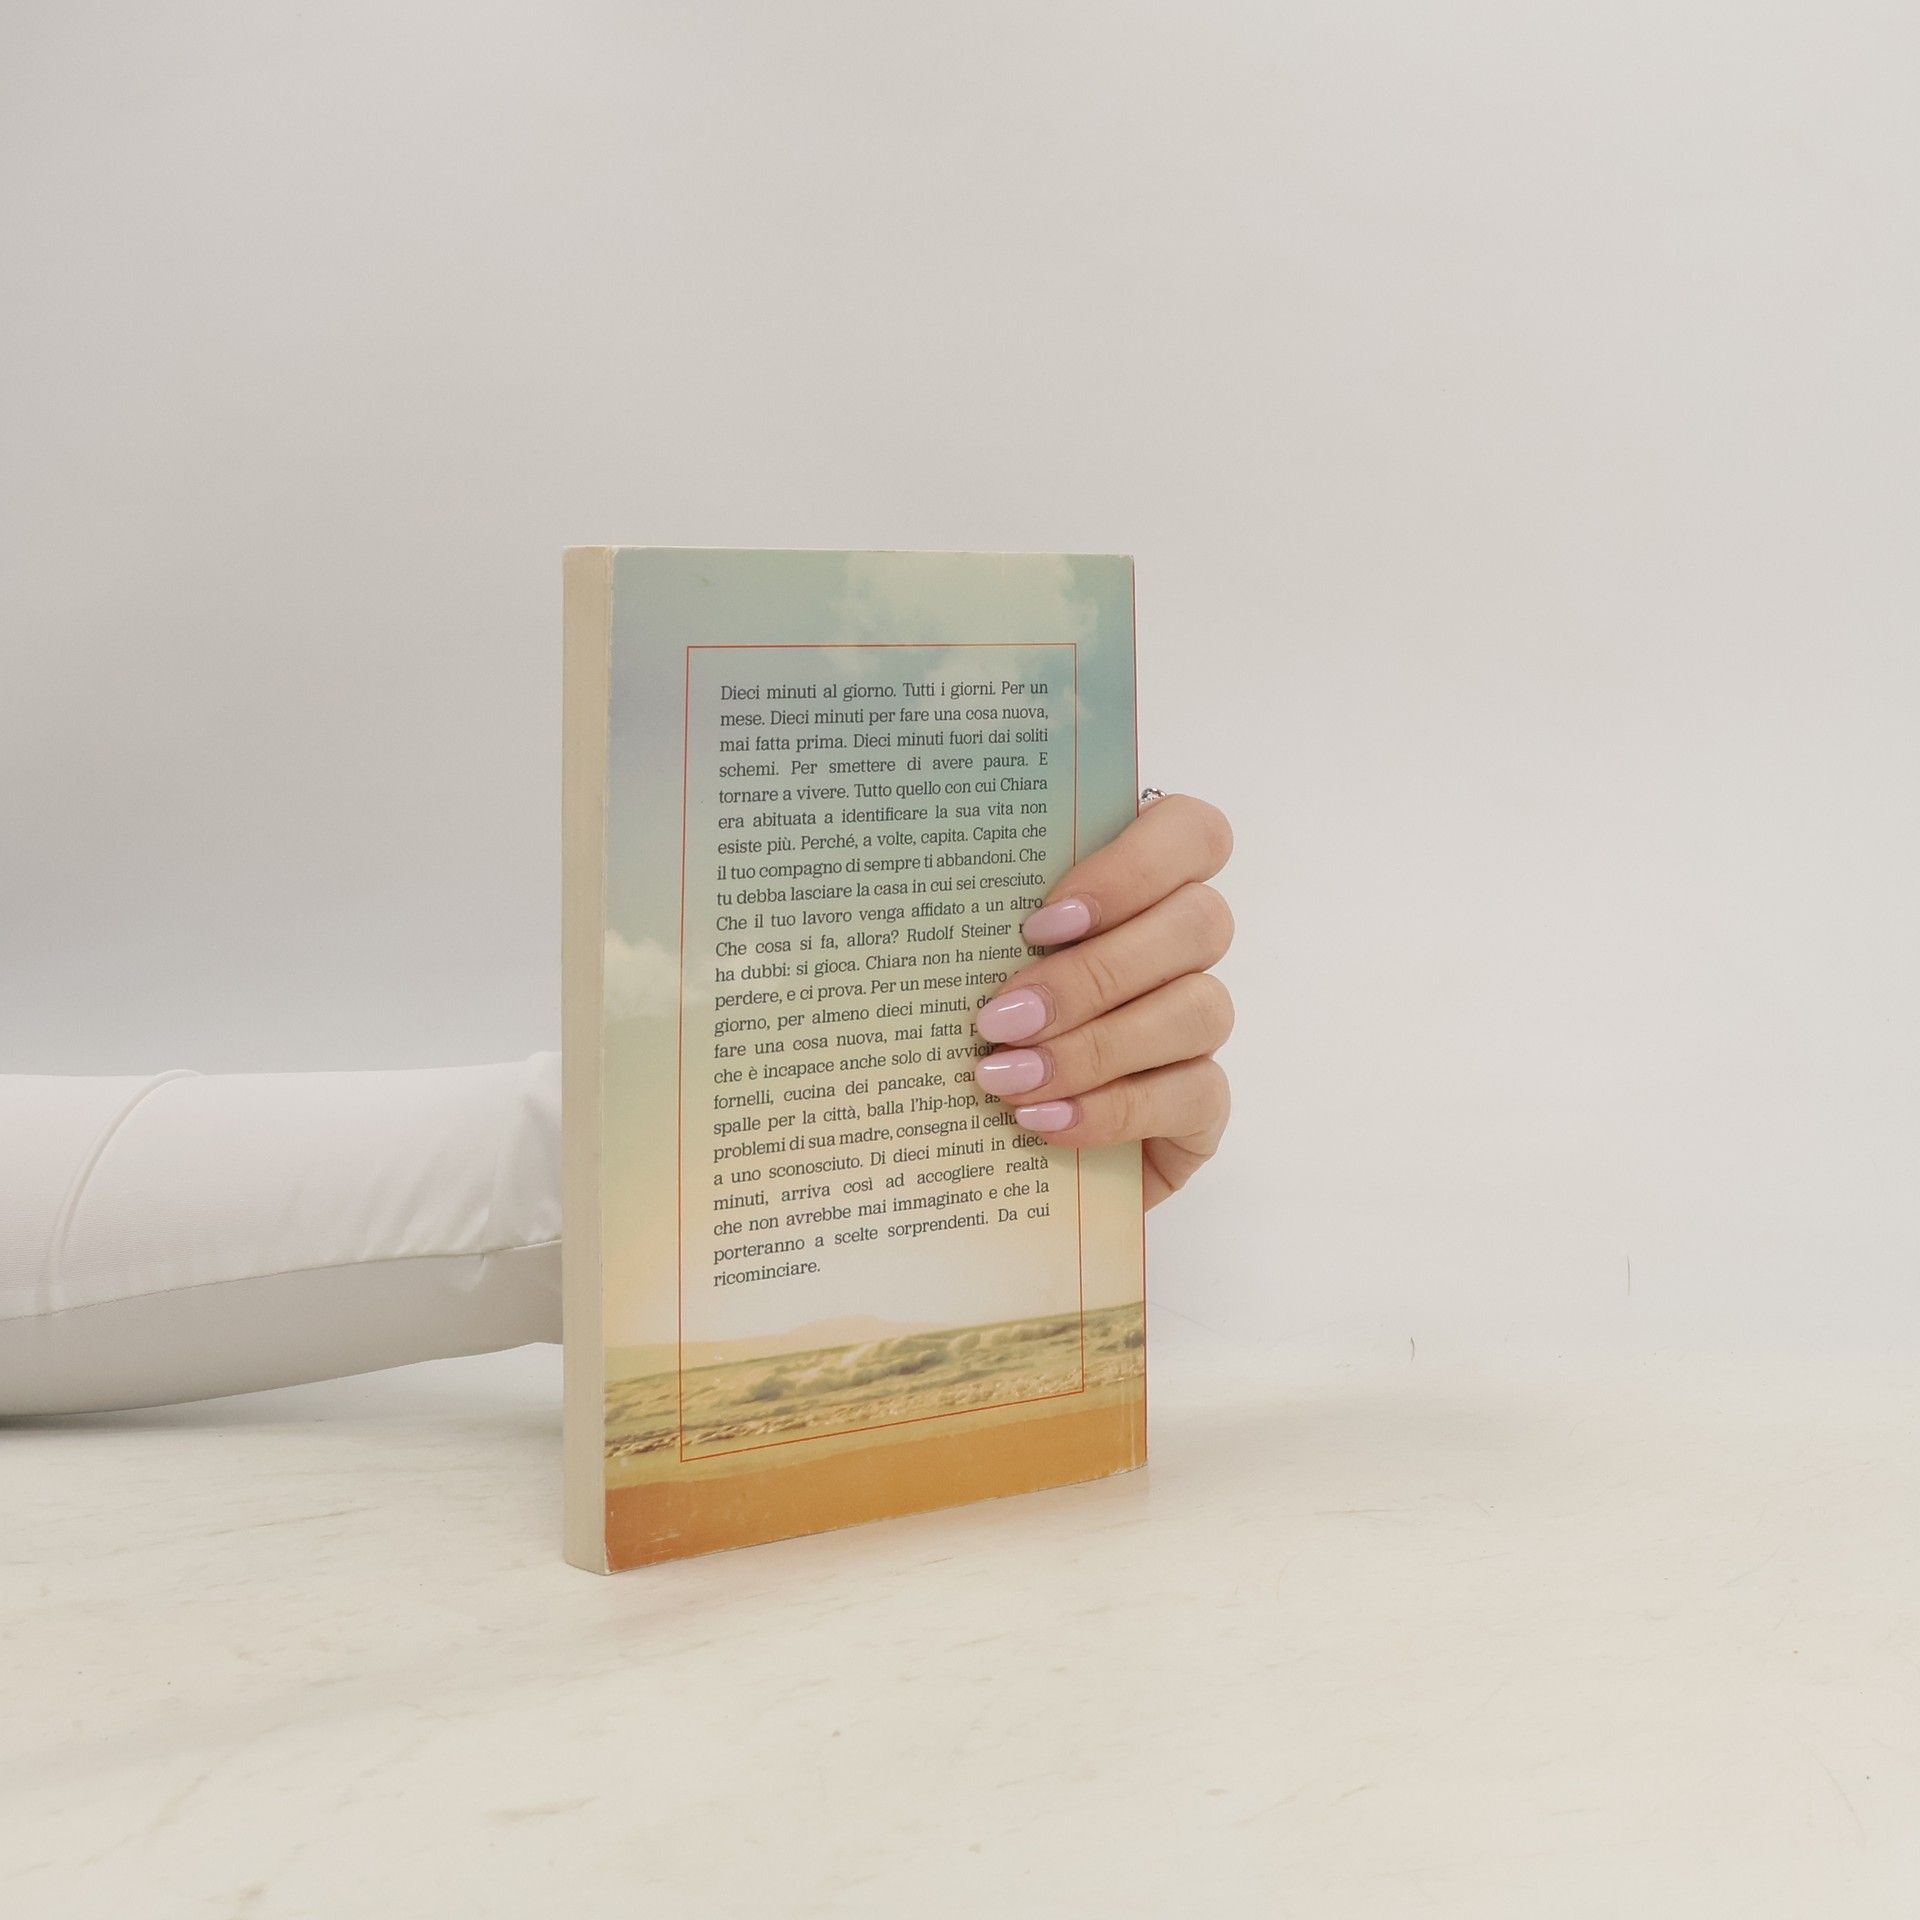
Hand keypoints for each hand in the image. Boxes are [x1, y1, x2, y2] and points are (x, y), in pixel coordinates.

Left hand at [973, 794, 1234, 1206]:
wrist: (996, 1147)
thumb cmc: (984, 1024)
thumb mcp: (977, 963)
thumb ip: (984, 926)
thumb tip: (931, 904)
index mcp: (1139, 885)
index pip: (1190, 832)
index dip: (1132, 868)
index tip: (1041, 922)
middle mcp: (1183, 947)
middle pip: (1200, 922)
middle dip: (1093, 974)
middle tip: (1001, 1018)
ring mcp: (1199, 1023)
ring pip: (1201, 1008)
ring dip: (1097, 1046)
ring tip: (1010, 1077)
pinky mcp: (1203, 1101)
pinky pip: (1194, 1094)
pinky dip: (1114, 1109)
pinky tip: (1046, 1119)